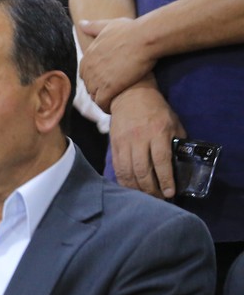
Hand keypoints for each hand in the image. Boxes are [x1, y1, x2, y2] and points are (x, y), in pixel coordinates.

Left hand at [79, 17, 156, 111]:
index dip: (95, 78)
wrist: (143, 38)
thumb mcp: (108, 26)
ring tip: (114, 101)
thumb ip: (94, 27)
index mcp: (88, 56)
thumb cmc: (130, 30)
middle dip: (98, 90)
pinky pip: (102, 103)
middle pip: (89, 86)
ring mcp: (97, 79)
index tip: (106, 81)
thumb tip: (81, 24)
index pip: (85, 74)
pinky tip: (114, 107)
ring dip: (102, 99)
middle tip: (111, 93)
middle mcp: (89, 68)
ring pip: (94, 96)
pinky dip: (106, 107)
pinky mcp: (109, 88)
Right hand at [108, 81, 185, 198]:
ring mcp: (124, 142)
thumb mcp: (173, 122)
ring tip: (144, 196)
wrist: (129, 95)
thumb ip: (177, 142)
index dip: (166, 179)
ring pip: (127, 171)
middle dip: (150, 188)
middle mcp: (139, 138)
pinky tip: (130, 187)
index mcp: (157, 132)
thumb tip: (181, 165)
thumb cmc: (156, 110)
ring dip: (136, 187)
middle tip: (158, 198)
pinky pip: (117, 166)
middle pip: (142, 170)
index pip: (161, 161)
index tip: (170, 193)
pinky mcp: (113, 144)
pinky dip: (123, 180)